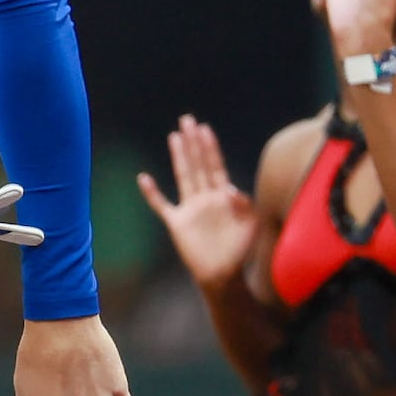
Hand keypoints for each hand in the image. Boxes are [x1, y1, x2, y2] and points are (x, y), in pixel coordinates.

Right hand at [137, 117, 254, 287]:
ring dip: (179, 157)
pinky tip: (144, 178)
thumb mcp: (251, 225)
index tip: (205, 128)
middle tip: (187, 120)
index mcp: (223, 196)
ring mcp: (190, 209)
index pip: (215, 165)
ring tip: (174, 137)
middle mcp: (205, 197)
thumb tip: (231, 190)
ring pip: (183, 176)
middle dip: (193, 142)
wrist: (223, 275)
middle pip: (198, 164)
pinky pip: (162, 205)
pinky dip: (152, 193)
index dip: (210, 147)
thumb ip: (245, 205)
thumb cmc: (240, 250)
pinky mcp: (177, 223)